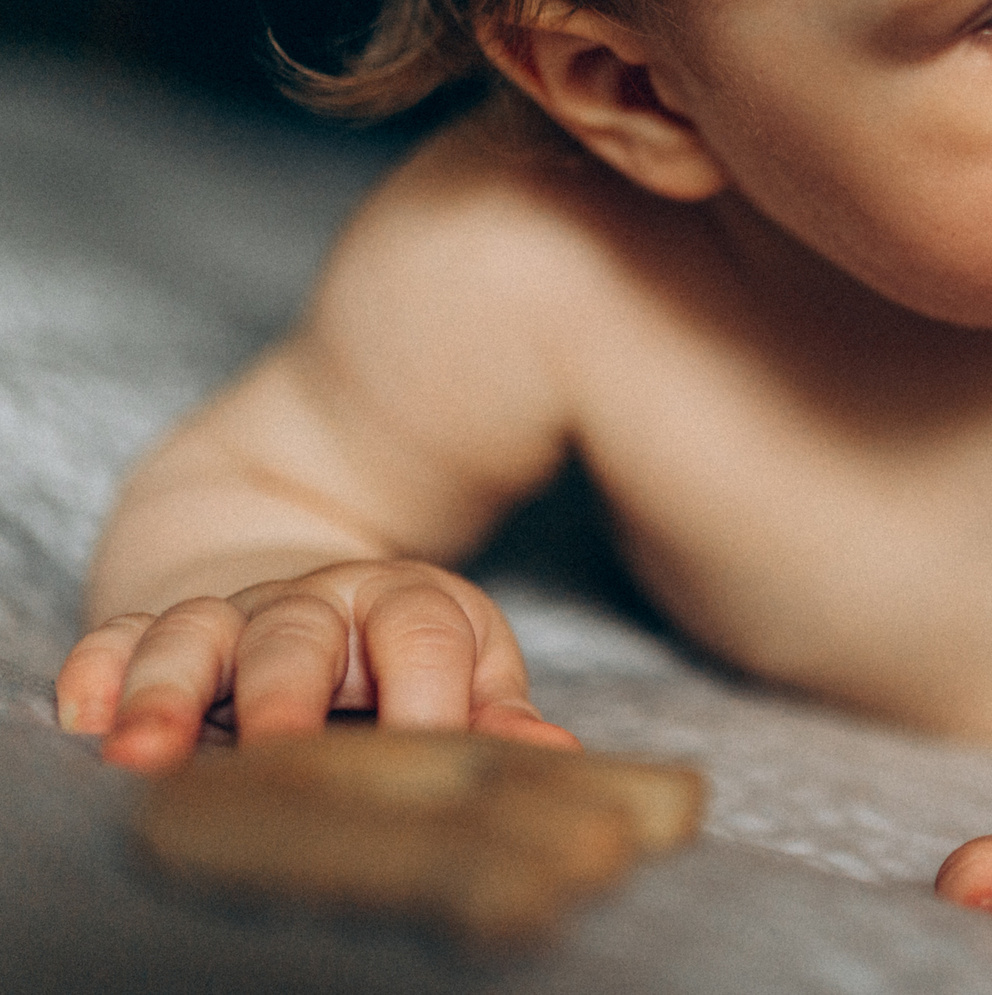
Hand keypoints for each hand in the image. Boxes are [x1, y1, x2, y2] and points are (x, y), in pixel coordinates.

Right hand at [55, 559, 575, 772]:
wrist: (320, 591)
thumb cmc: (405, 652)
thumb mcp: (466, 666)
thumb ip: (496, 709)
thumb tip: (551, 754)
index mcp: (404, 605)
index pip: (422, 634)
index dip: (426, 689)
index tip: (423, 743)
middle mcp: (313, 606)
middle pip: (298, 636)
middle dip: (285, 693)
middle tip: (277, 748)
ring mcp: (232, 615)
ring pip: (195, 635)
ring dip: (169, 692)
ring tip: (145, 753)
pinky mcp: (158, 632)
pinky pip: (118, 639)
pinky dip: (99, 671)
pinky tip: (85, 713)